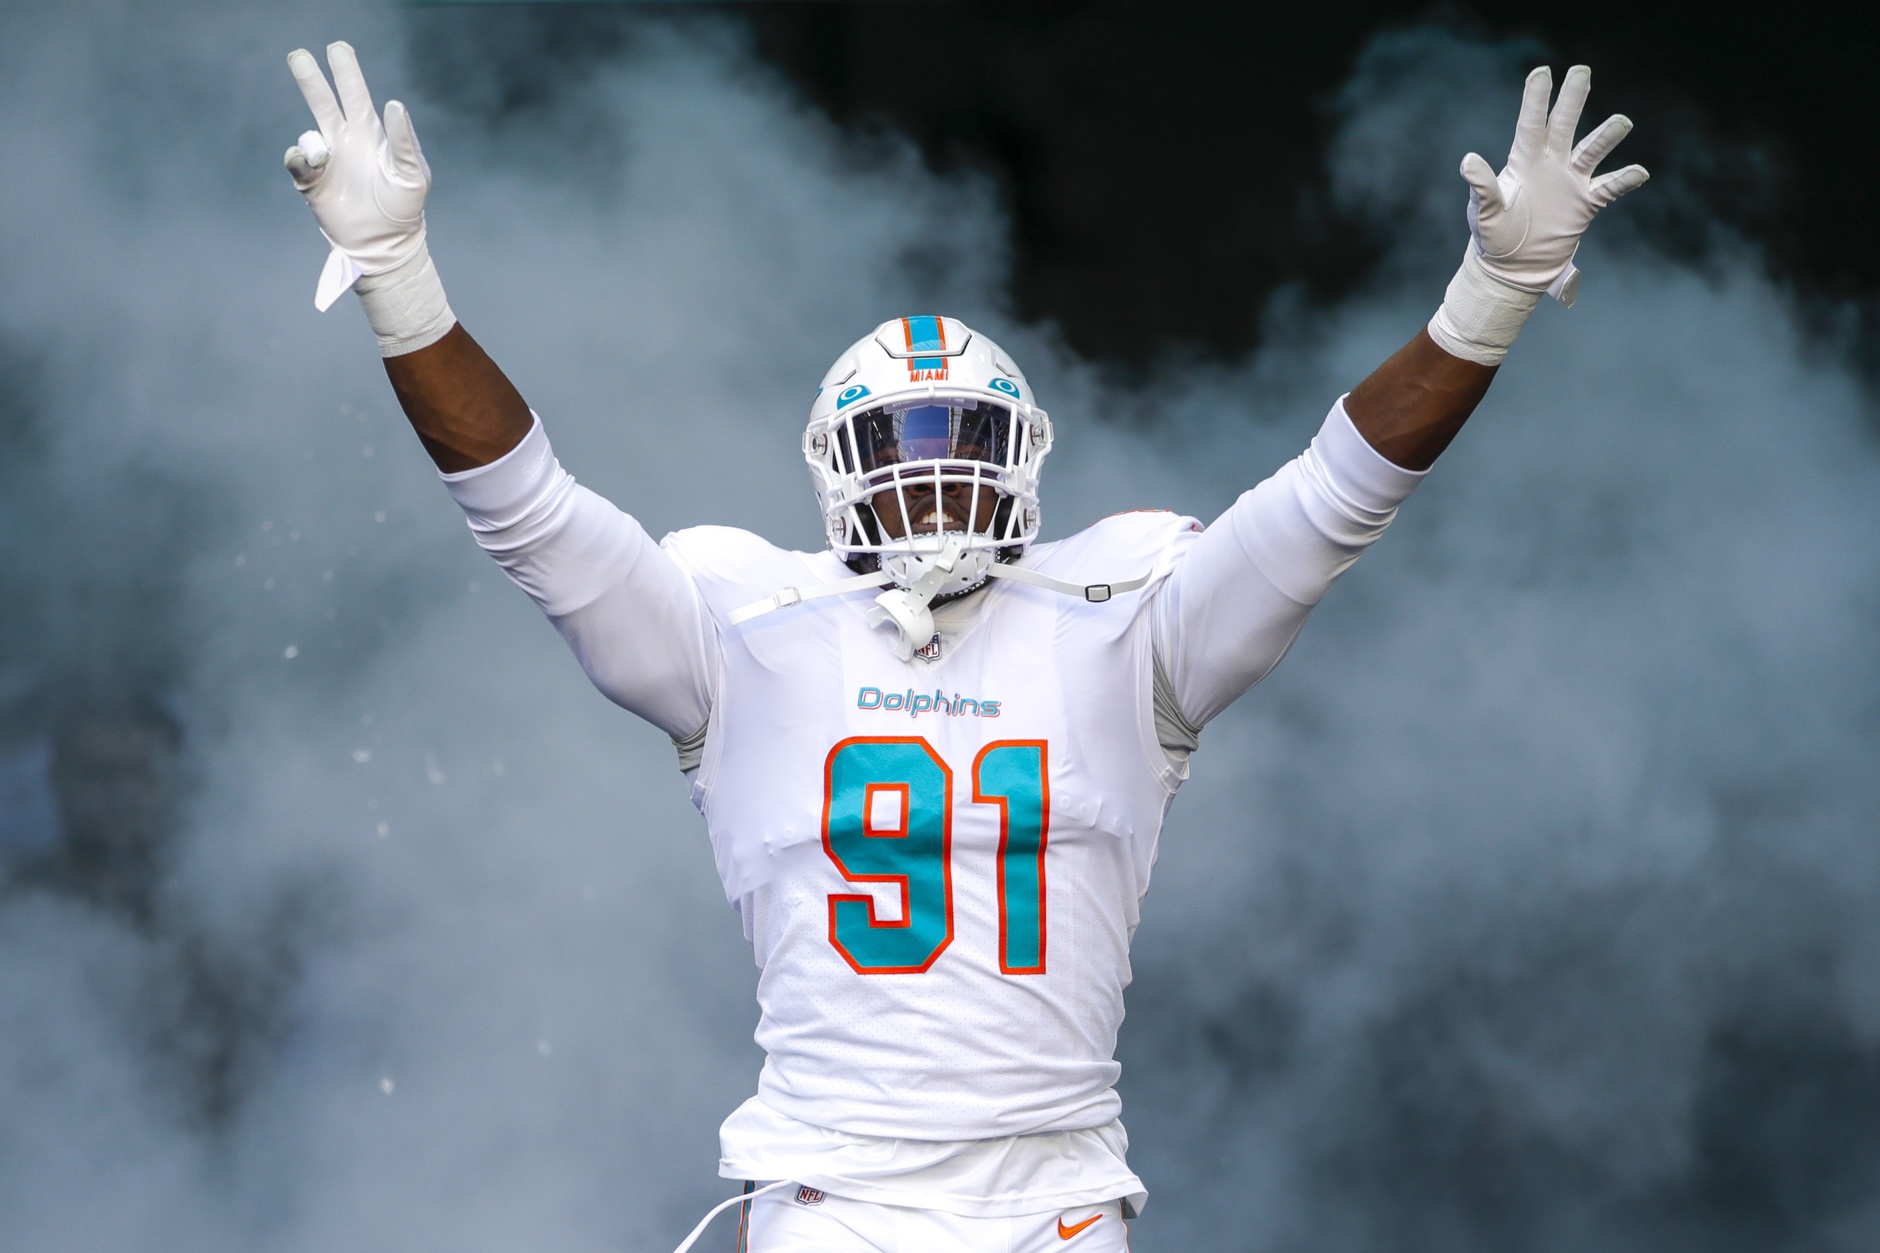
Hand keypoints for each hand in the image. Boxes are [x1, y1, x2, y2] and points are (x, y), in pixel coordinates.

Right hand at [283, 42, 430, 309]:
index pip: (356, 95)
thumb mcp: (413, 174)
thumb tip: (394, 104)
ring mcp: (326, 162)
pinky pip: (297, 162)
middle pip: (323, 102)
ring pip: (308, 132)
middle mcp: (345, 141)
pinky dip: (300, 159)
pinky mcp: (311, 183)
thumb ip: (405, 140)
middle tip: (299, 55)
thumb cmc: (405, 207)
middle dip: (311, 78)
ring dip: (310, 138)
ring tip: (325, 157)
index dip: (346, 72)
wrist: (386, 244)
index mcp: (370, 134)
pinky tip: (313, 165)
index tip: (338, 49)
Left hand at [1461, 65, 1647, 303]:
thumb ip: (1482, 187)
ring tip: (1622, 122)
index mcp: (1523, 163)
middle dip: (1572, 100)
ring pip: (1590, 152)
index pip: (1530, 125)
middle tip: (1580, 71)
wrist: (1513, 267)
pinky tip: (1639, 172)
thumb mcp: (1484, 213)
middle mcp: (1549, 165)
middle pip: (1563, 126)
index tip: (1541, 72)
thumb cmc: (1493, 237)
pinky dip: (1624, 181)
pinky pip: (1609, 188)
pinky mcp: (1585, 203)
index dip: (1535, 99)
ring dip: (1605, 138)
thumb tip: (1467, 161)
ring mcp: (1570, 182)